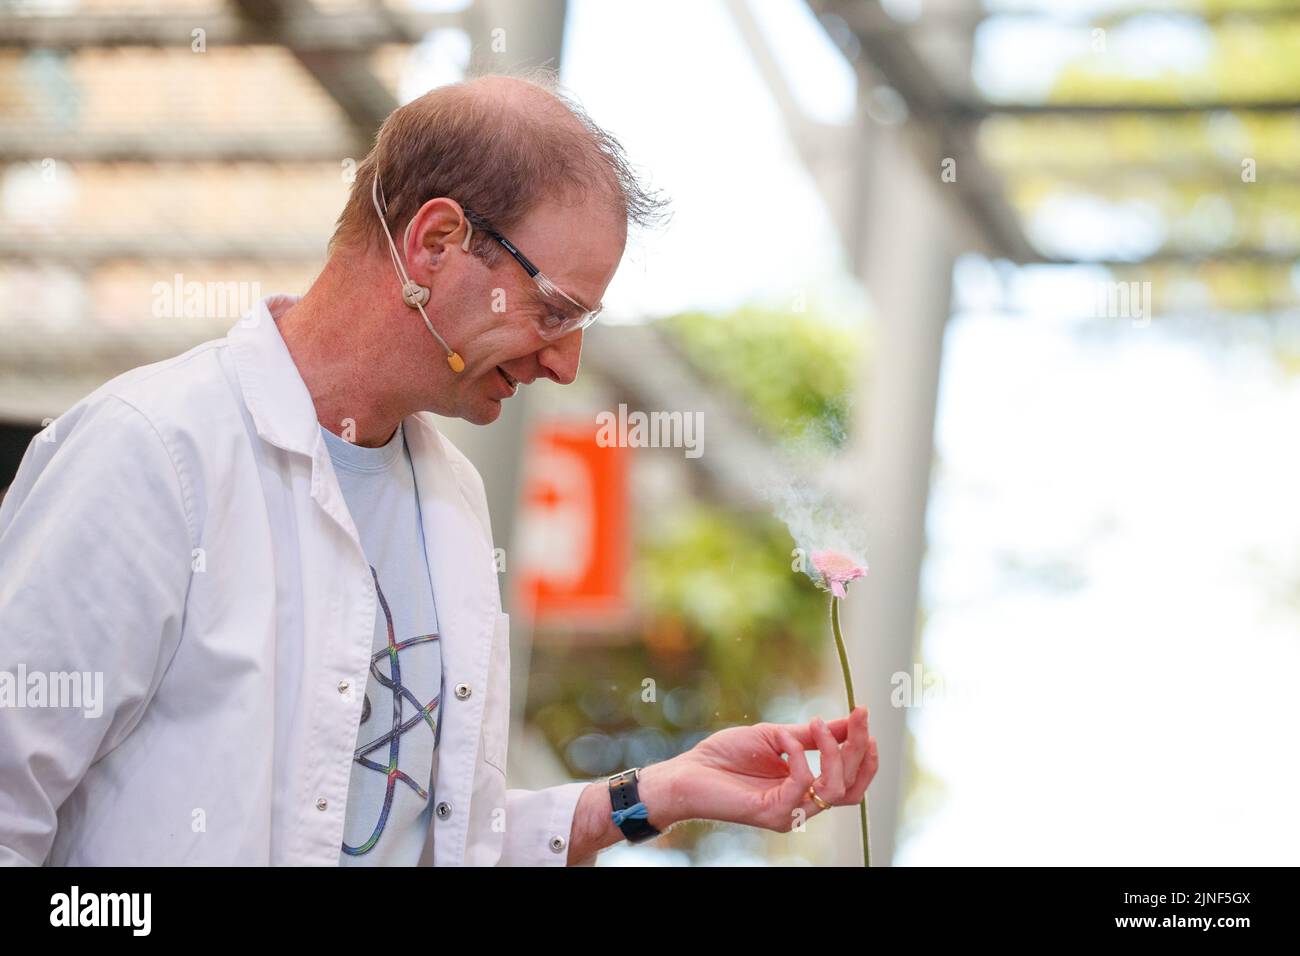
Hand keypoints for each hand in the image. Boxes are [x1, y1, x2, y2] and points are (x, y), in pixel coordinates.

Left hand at [670, 706, 877, 831]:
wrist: (689, 771)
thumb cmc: (727, 755)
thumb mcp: (778, 735)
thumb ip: (813, 735)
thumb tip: (850, 722)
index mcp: (806, 787)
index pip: (850, 778)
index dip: (863, 750)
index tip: (863, 713)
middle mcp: (803, 804)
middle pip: (851, 786)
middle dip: (860, 748)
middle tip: (859, 715)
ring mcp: (790, 812)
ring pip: (835, 790)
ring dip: (834, 752)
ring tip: (816, 724)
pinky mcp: (773, 814)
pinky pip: (802, 785)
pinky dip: (799, 757)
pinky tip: (784, 738)